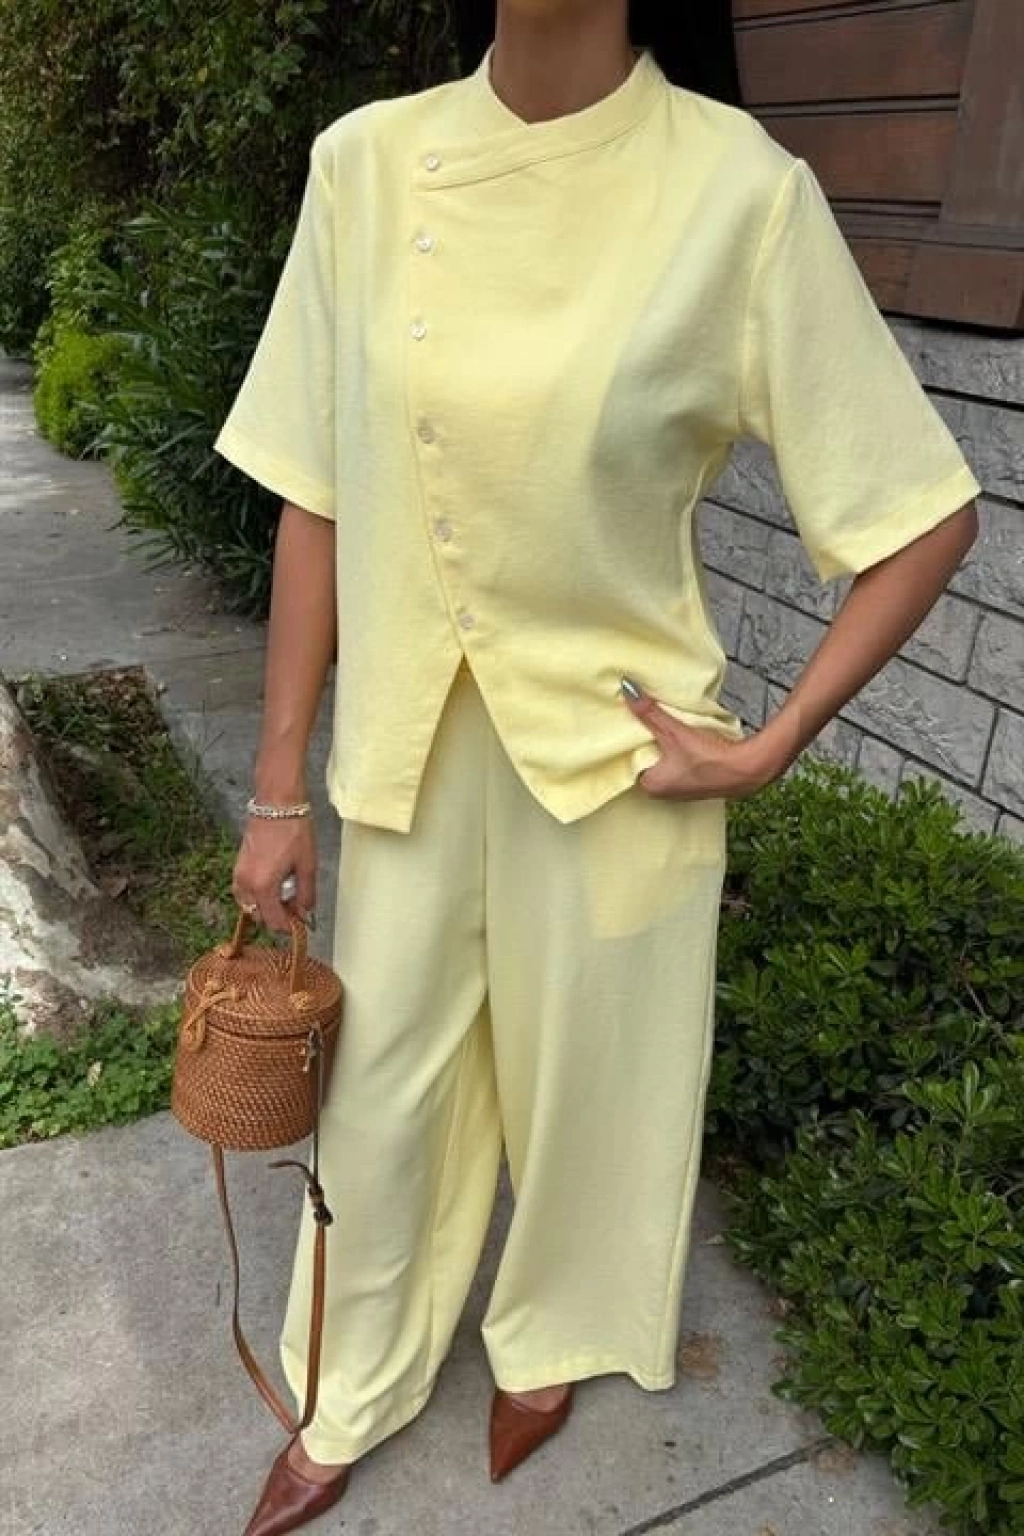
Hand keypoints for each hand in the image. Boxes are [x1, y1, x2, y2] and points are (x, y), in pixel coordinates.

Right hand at [232, 814, 317, 933]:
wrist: (276, 804)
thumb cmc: (294, 831)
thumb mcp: (308, 866)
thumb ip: (306, 894)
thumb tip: (305, 913)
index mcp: (263, 887)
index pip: (273, 921)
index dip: (289, 926)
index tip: (301, 922)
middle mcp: (246, 885)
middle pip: (259, 916)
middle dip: (277, 916)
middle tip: (295, 906)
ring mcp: (238, 875)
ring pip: (249, 905)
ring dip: (265, 906)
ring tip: (285, 894)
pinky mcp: (237, 866)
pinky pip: (243, 892)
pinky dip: (256, 895)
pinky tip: (273, 884)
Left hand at [620, 676, 779, 801]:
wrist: (746, 770)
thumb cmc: (709, 758)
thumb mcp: (673, 732)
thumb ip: (649, 712)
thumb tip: (627, 688)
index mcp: (649, 785)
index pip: (626, 761)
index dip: (625, 742)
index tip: (622, 723)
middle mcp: (660, 792)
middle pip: (643, 759)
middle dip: (642, 741)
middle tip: (636, 718)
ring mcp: (677, 789)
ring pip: (660, 760)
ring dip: (660, 745)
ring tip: (654, 722)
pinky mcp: (693, 782)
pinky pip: (674, 763)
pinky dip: (673, 750)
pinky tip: (675, 735)